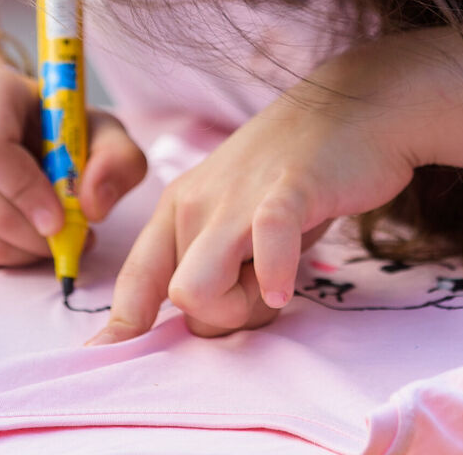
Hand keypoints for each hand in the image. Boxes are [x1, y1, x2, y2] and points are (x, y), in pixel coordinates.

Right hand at [0, 44, 147, 267]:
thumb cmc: (51, 124)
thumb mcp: (97, 128)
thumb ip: (117, 159)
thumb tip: (93, 207)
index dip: (26, 194)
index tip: (61, 219)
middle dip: (32, 235)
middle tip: (69, 239)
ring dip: (17, 252)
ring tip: (49, 240)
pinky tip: (19, 241)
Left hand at [89, 50, 420, 342]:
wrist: (357, 109)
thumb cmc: (301, 178)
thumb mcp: (245, 223)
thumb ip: (220, 266)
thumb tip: (205, 328)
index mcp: (180, 209)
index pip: (136, 278)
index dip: (123, 324)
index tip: (105, 354)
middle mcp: (196, 203)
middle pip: (181, 302)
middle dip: (228, 315)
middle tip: (268, 286)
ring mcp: (237, 197)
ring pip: (197, 291)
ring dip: (243, 307)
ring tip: (278, 284)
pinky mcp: (287, 191)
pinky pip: (264, 244)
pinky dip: (272, 275)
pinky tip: (285, 286)